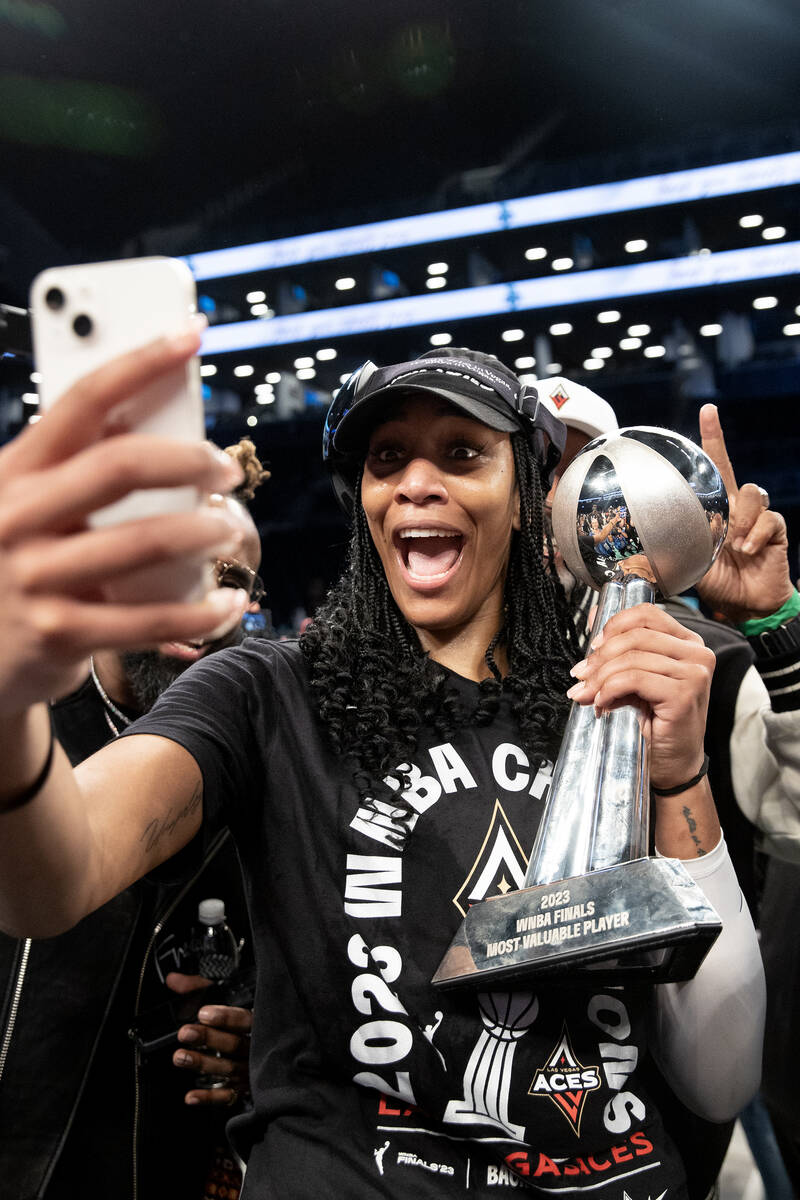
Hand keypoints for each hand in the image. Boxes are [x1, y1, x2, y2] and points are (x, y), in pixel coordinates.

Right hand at [0, 328, 248, 716]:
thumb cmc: (11, 565)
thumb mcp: (26, 505)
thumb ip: (75, 470)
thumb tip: (162, 428)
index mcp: (15, 470)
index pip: (83, 400)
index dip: (141, 363)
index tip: (189, 335)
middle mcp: (18, 515)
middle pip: (121, 465)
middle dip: (190, 459)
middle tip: (226, 468)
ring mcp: (35, 576)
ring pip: (145, 542)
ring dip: (205, 534)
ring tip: (229, 532)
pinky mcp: (58, 633)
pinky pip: (148, 620)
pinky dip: (199, 614)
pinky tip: (224, 606)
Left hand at [167, 971, 251, 1106]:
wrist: (285, 1049)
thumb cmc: (248, 1017)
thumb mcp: (230, 995)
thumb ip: (202, 987)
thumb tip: (173, 980)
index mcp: (262, 1021)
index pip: (246, 1020)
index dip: (226, 1017)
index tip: (203, 1013)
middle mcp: (261, 1047)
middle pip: (235, 1044)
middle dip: (209, 1038)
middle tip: (185, 1033)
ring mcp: (255, 1070)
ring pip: (229, 1068)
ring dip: (203, 1064)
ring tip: (180, 1057)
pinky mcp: (248, 1088)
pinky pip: (229, 1097)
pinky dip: (210, 1098)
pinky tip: (190, 1096)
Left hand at [567, 604, 714, 789]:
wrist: (673, 763)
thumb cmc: (657, 722)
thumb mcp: (636, 678)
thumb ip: (620, 650)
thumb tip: (593, 617)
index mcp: (688, 643)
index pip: (646, 615)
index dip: (614, 626)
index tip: (594, 647)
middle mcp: (697, 654)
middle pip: (635, 636)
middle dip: (600, 657)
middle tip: (581, 675)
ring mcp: (694, 673)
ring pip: (631, 658)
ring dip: (600, 677)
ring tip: (587, 694)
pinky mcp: (684, 694)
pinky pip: (634, 679)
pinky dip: (610, 690)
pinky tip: (603, 703)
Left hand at [696, 403, 793, 620]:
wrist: (747, 605)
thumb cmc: (719, 583)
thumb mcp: (690, 564)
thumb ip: (675, 550)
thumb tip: (639, 551)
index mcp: (715, 512)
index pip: (710, 472)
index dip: (710, 441)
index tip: (706, 412)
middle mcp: (735, 508)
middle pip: (729, 468)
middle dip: (716, 440)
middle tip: (707, 415)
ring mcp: (756, 516)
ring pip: (750, 493)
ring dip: (739, 519)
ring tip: (733, 544)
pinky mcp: (775, 529)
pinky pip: (768, 520)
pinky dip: (754, 536)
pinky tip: (747, 552)